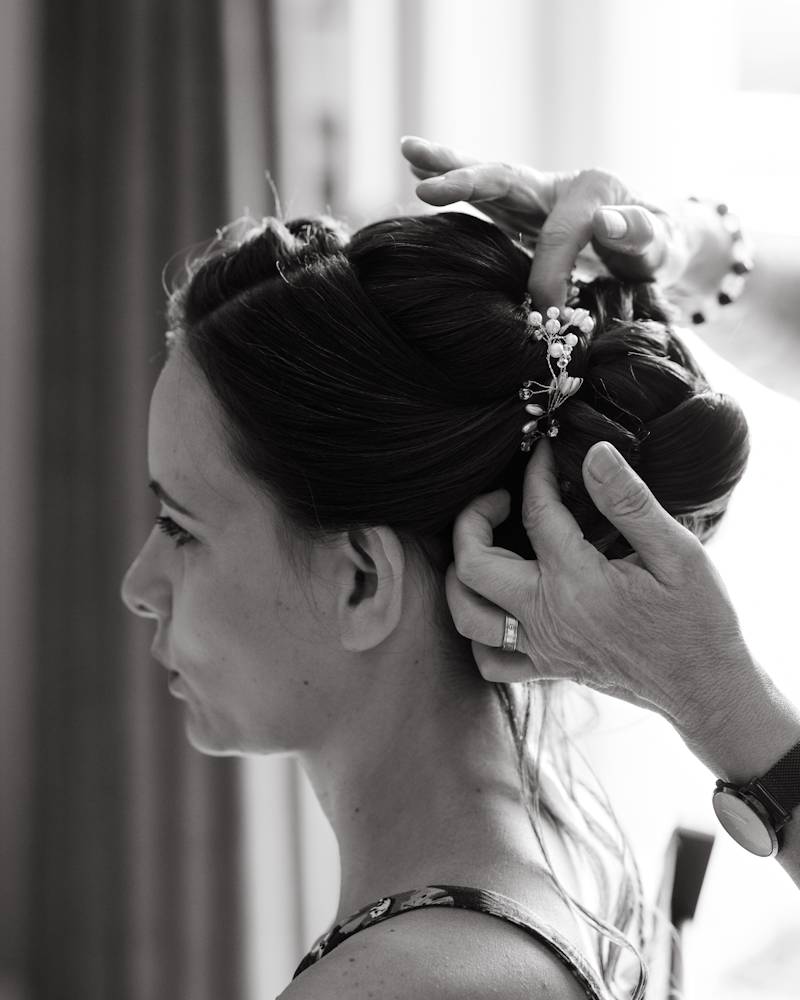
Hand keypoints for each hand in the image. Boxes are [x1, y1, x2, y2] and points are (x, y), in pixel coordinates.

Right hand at [400, 135, 691, 307]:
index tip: (549, 315)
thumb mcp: (662, 246)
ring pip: (486, 182)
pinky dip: (453, 190)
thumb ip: (640, 232)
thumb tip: (605, 219)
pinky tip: (420, 180)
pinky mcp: (519, 215)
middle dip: (466, 182)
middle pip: (504, 177)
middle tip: (426, 185)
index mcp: (592, 190)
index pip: (556, 233)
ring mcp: (534, 199)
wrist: (656, 246)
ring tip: (408, 151)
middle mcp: (555, 185)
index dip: (550, 275)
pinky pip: (483, 202)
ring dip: (446, 170)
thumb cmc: (659, 251)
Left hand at [445, 437, 755, 738]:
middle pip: (473, 566)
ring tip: (485, 546)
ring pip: (467, 616)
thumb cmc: (698, 620)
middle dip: (472, 520)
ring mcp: (542, 648)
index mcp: (578, 583)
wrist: (706, 688)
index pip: (536, 514)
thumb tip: (594, 453)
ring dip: (462, 576)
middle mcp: (548, 618)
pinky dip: (479, 632)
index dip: (535, 475)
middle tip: (500, 498)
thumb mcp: (678, 553)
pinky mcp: (548, 668)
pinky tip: (498, 604)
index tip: (544, 453)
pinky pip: (489, 660)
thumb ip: (629, 502)